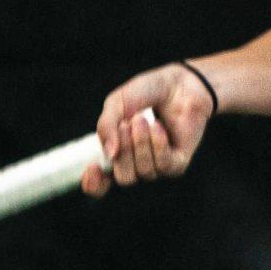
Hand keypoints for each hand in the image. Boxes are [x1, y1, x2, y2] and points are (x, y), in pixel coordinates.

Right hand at [83, 62, 216, 195]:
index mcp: (116, 155)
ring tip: (142, 119)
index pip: (101, 186)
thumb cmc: (145, 93)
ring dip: (141, 143)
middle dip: (124, 151)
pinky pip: (164, 165)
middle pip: (124, 179)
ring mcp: (157, 167)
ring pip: (144, 172)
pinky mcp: (177, 164)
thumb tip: (109, 154)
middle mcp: (136, 166)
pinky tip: (158, 127)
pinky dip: (158, 144)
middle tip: (126, 124)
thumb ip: (106, 126)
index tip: (92, 167)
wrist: (178, 84)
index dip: (94, 184)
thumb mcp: (117, 103)